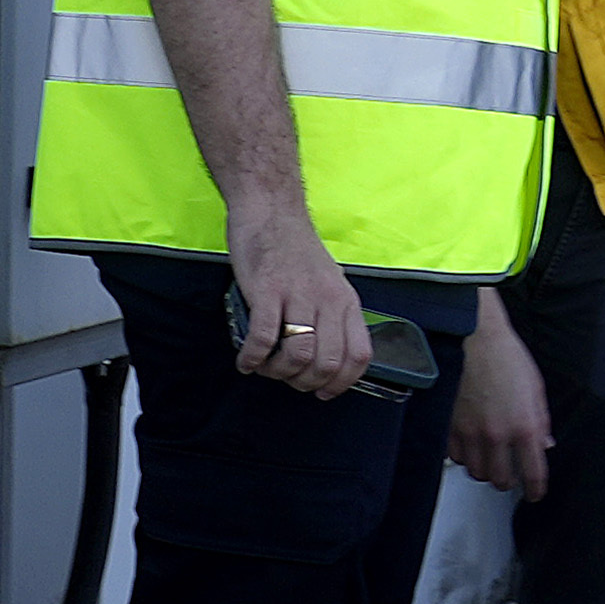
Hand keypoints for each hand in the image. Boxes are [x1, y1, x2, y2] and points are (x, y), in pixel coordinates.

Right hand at [229, 203, 369, 400]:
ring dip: (278, 372)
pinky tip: (246, 361)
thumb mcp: (329, 282)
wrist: (271, 210)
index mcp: (345, 301)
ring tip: (265, 368)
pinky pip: (263, 338)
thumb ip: (331, 317)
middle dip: (304, 382)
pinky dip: (253, 358)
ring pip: (299, 354)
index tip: (322, 392)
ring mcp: (298, 294)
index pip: (358, 355)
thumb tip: (324, 359)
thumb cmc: (295, 250)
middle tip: (286, 378)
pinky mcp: (267, 289)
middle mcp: (328, 299)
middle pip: (327, 362)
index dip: (342, 383)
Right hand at [449, 291, 552, 499]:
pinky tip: (470, 447)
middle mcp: (497, 434)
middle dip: (507, 482)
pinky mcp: (451, 426)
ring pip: (477, 472)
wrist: (475, 339)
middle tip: (510, 476)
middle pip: (501, 480)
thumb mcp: (535, 390)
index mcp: (524, 426)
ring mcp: (471, 432)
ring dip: (485, 470)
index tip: (534, 493)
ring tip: (489, 460)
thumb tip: (544, 444)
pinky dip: (464, 457)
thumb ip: (541, 422)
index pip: (533, 473)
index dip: (535, 489)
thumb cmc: (506, 358)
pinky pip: (456, 456)